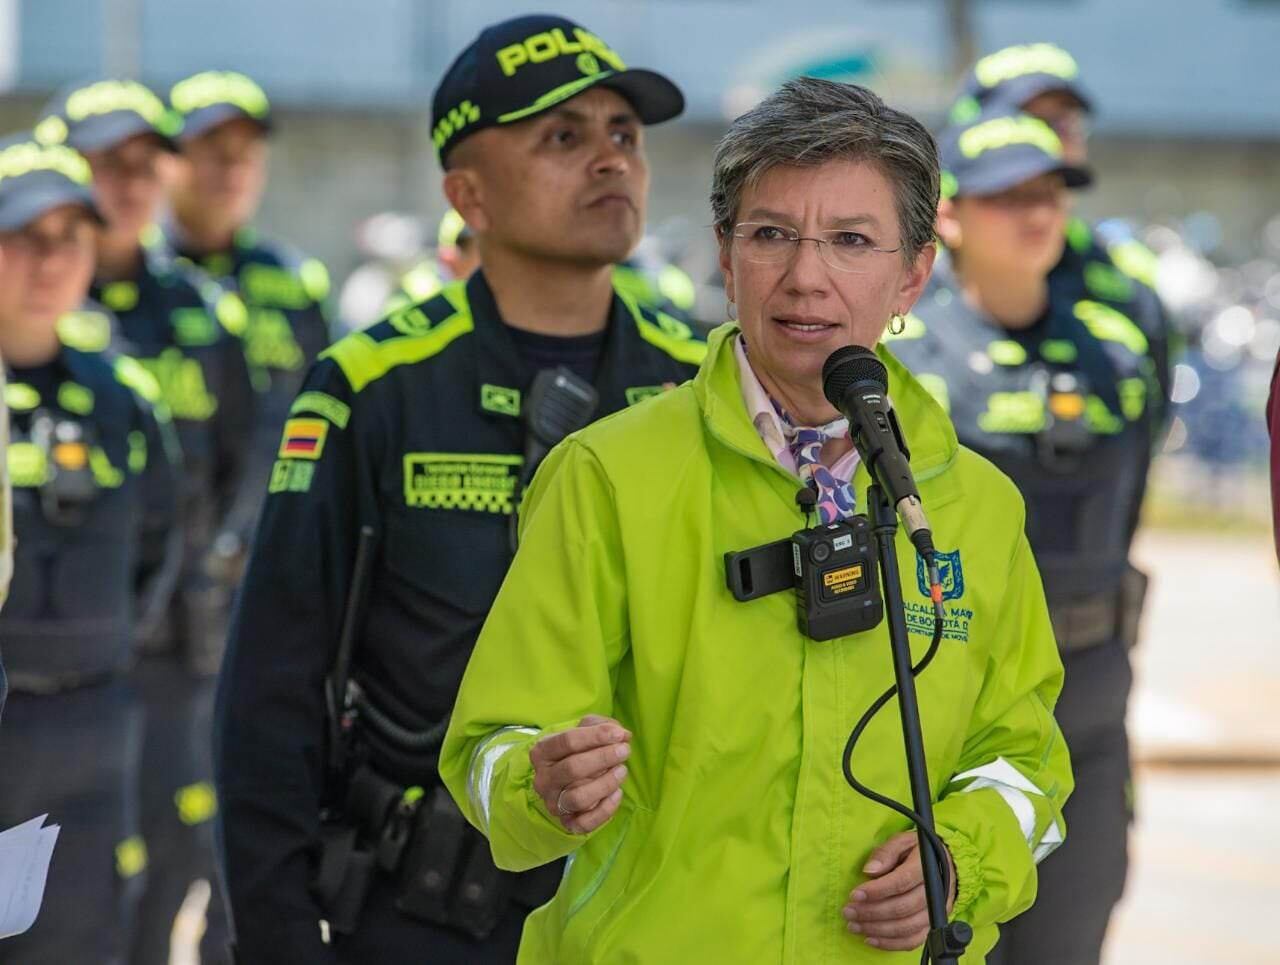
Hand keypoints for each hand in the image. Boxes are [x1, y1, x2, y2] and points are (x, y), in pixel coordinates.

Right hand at [529, 714, 630, 834]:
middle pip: (572, 768)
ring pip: (579, 797)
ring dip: (605, 783)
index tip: (619, 734)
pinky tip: (618, 793)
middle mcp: (543, 779)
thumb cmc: (579, 751)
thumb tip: (622, 735)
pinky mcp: (566, 822)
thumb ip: (602, 726)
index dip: (596, 736)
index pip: (567, 741)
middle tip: (624, 751)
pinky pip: (585, 822)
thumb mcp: (585, 731)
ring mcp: (553, 803)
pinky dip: (605, 810)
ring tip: (622, 771)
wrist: (569, 780)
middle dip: (603, 758)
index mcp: (542, 752)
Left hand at [842, 831, 956, 951]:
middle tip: (848, 911)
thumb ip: (886, 853)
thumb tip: (869, 870)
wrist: (946, 865)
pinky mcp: (932, 925)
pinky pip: (912, 941)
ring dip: (877, 930)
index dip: (876, 891)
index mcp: (926, 867)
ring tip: (854, 925)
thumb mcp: (902, 842)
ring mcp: (935, 912)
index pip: (901, 882)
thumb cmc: (917, 852)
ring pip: (906, 927)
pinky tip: (870, 939)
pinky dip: (890, 943)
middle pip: (902, 908)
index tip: (854, 895)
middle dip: (871, 912)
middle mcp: (934, 892)